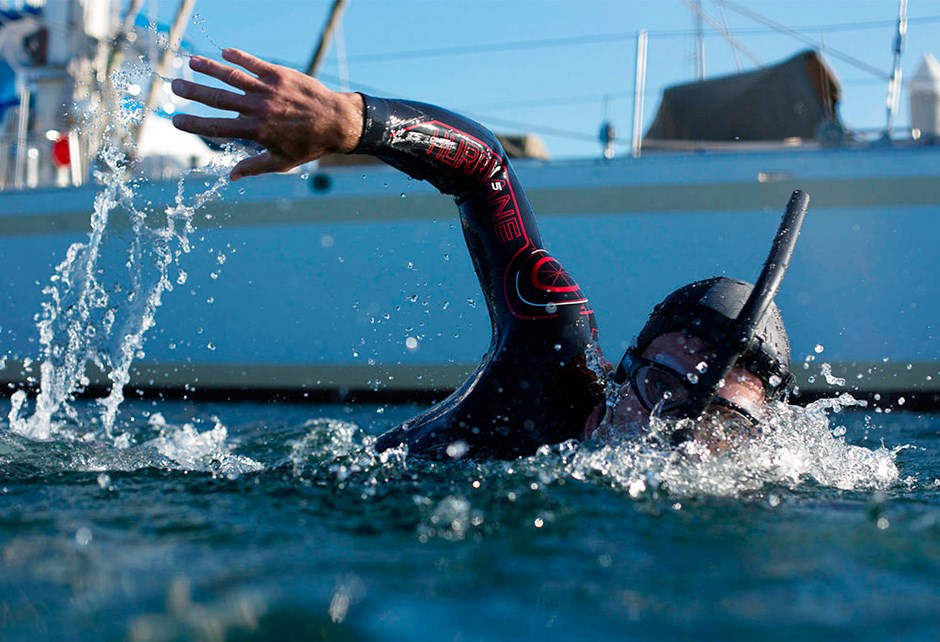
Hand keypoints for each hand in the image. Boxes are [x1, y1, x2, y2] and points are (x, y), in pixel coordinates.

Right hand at [171, 48, 363, 180]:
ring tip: (191, 62)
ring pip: (232, 76)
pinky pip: (254, 63)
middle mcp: (258, 109)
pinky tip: (224, 54)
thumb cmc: (309, 145)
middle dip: (194, 91)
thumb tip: (230, 177)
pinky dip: (238, 57)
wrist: (337, 122)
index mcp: (256, 131)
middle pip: (218, 99)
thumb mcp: (281, 162)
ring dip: (209, 68)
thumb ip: (253, 167)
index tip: (175, 120)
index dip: (194, 123)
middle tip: (174, 85)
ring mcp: (268, 90)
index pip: (217, 127)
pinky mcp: (280, 75)